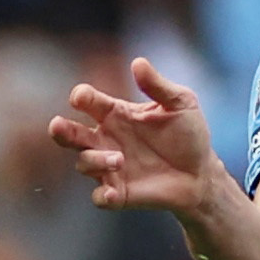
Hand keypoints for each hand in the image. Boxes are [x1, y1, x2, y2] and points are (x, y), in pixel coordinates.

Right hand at [47, 58, 223, 216]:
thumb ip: (158, 85)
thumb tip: (138, 62)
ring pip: (84, 163)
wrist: (202, 172)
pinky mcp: (119, 193)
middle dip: (61, 130)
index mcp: (116, 114)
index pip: (89, 102)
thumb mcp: (180, 104)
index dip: (82, 98)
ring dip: (95, 160)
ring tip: (118, 159)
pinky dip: (102, 195)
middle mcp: (107, 140)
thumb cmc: (189, 134)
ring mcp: (110, 167)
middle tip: (57, 126)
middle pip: (72, 134)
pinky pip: (100, 197)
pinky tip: (112, 193)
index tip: (81, 97)